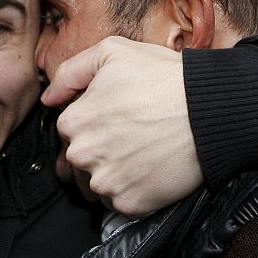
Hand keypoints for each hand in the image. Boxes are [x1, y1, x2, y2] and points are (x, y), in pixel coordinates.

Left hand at [41, 36, 202, 216]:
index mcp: (73, 121)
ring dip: (111, 172)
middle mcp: (82, 155)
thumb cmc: (162, 77)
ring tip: (140, 152)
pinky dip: (133, 190)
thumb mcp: (111, 52)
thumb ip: (71, 72)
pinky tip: (151, 170)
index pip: (69, 128)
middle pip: (79, 158)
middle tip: (131, 134)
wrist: (209, 110)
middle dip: (98, 148)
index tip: (116, 116)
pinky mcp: (130, 204)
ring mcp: (105, 182)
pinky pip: (121, 202)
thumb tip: (49, 97)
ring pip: (97, 182)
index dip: (92, 120)